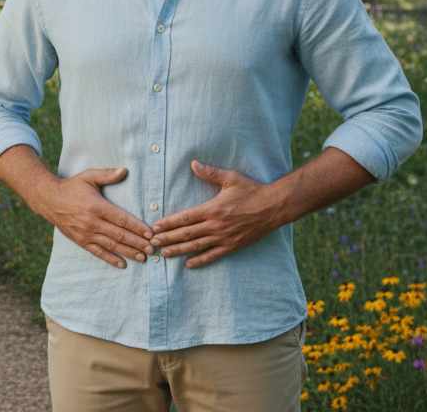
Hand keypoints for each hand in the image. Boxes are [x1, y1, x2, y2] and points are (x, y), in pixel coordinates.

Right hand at [40, 167, 154, 269]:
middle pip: (120, 235)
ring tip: (143, 257)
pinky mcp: (80, 241)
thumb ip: (107, 174)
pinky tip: (122, 264)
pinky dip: (111, 259)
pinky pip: (98, 252)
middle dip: (137, 243)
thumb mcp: (88, 176)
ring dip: (128, 252)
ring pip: (111, 245)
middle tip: (152, 249)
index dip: (137, 227)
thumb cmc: (72, 186)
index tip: (150, 233)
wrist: (49, 199)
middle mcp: (92, 222)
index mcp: (97, 206)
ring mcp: (86, 234)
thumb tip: (125, 171)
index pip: (122, 219)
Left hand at [150, 159, 283, 268]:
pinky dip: (200, 260)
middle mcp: (216, 225)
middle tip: (151, 244)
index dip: (168, 223)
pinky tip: (188, 264)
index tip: (154, 227)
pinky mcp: (233, 245)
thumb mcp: (231, 178)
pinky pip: (213, 255)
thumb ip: (210, 173)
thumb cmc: (252, 190)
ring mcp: (224, 237)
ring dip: (178, 250)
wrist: (274, 206)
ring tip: (164, 254)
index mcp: (212, 209)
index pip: (184, 218)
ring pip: (196, 246)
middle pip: (186, 234)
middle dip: (167, 239)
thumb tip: (193, 163)